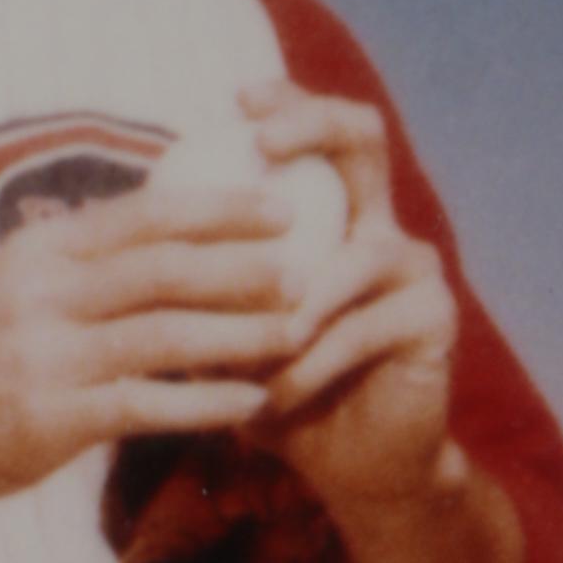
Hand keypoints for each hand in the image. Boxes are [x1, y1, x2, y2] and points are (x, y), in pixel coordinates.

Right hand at [0, 174, 314, 519]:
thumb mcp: (16, 288)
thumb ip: (85, 263)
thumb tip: (171, 226)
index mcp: (39, 254)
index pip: (142, 215)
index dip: (219, 207)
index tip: (282, 205)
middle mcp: (40, 295)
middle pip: (163, 268)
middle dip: (245, 265)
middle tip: (312, 267)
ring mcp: (42, 358)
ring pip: (164, 336)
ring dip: (240, 335)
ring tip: (299, 334)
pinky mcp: (49, 420)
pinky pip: (146, 406)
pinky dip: (205, 403)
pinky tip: (252, 403)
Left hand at [236, 85, 460, 521]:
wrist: (350, 464)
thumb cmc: (275, 386)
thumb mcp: (225, 331)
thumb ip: (200, 280)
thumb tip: (126, 222)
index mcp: (335, 213)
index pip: (316, 132)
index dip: (287, 101)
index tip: (236, 98)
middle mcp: (381, 225)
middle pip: (364, 140)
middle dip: (313, 126)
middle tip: (264, 141)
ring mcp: (416, 269)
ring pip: (358, 255)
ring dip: (294, 302)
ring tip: (246, 343)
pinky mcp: (436, 320)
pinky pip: (364, 328)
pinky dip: (311, 363)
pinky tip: (275, 394)